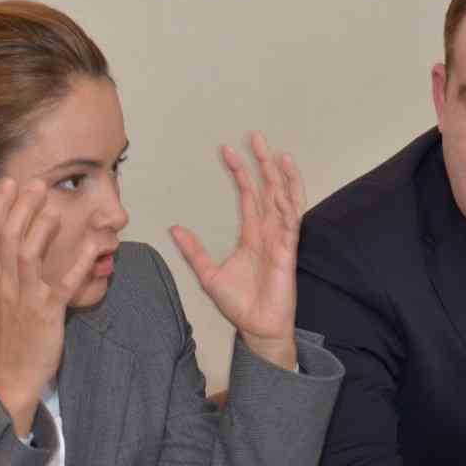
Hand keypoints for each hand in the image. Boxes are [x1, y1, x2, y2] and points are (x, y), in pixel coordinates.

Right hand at [0, 179, 98, 436]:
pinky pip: (64, 282)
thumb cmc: (13, 335)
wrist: (12, 377)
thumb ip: (8, 272)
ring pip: (28, 255)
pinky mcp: (46, 313)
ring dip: (43, 227)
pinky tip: (96, 245)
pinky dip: (80, 261)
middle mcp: (4, 285)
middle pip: (9, 238)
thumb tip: (18, 248)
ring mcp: (24, 298)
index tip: (8, 183)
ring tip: (56, 206)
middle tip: (37, 183)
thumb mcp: (2, 299)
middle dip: (22, 208)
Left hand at [170, 132, 306, 369]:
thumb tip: (175, 228)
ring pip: (284, 200)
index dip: (240, 172)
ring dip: (282, 176)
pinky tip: (286, 184)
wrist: (256, 329)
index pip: (248, 195)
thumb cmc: (238, 304)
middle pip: (267, 189)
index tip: (228, 150)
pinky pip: (290, 221)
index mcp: (251, 234)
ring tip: (277, 153)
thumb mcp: (208, 274)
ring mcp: (280, 240)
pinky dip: (289, 201)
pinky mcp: (287, 251)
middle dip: (262, 163)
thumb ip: (194, 250)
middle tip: (255, 136)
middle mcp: (268, 232)